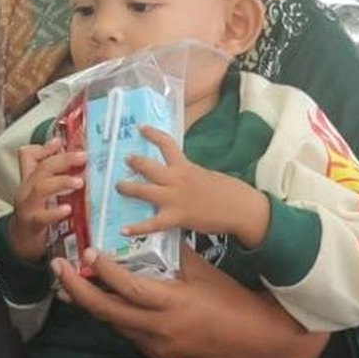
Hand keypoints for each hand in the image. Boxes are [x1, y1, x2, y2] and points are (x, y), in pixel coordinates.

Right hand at [10, 138, 84, 262]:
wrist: (20, 244)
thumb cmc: (36, 214)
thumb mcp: (42, 192)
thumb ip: (54, 175)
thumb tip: (67, 155)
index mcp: (30, 179)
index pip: (29, 156)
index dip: (45, 147)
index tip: (62, 141)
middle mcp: (27, 189)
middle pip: (41, 168)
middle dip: (63, 160)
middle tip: (84, 157)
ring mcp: (27, 206)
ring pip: (40, 188)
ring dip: (61, 182)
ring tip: (79, 182)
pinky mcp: (32, 225)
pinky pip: (42, 217)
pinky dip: (55, 212)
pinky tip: (68, 209)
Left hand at [52, 244, 328, 357]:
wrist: (259, 340)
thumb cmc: (232, 300)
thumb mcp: (202, 271)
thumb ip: (171, 253)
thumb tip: (146, 233)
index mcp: (171, 303)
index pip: (127, 286)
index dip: (102, 270)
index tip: (85, 252)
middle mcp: (159, 329)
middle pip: (106, 311)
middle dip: (78, 290)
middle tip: (58, 269)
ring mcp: (157, 346)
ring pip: (113, 324)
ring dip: (91, 304)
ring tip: (70, 285)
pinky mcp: (159, 357)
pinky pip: (128, 334)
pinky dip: (113, 317)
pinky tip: (103, 302)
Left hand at [116, 126, 268, 247]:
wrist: (240, 208)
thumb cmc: (228, 191)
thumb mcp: (205, 175)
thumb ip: (188, 174)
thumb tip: (176, 177)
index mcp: (185, 166)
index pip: (166, 144)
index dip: (152, 134)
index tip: (141, 127)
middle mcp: (176, 179)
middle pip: (149, 167)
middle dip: (134, 162)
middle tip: (124, 159)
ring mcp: (174, 198)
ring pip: (144, 191)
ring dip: (128, 188)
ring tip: (118, 186)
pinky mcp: (176, 217)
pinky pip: (152, 223)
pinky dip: (137, 228)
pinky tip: (123, 230)